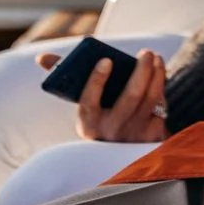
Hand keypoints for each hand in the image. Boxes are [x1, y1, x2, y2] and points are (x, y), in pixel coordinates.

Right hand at [36, 48, 167, 142]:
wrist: (120, 151)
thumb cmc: (99, 117)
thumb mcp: (83, 105)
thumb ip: (64, 78)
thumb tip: (41, 58)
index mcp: (87, 122)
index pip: (89, 100)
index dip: (96, 80)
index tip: (105, 60)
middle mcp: (110, 131)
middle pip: (130, 96)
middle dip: (141, 70)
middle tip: (146, 52)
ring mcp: (133, 136)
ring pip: (150, 99)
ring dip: (157, 75)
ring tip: (156, 58)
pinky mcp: (151, 138)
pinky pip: (161, 108)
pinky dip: (162, 90)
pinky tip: (160, 78)